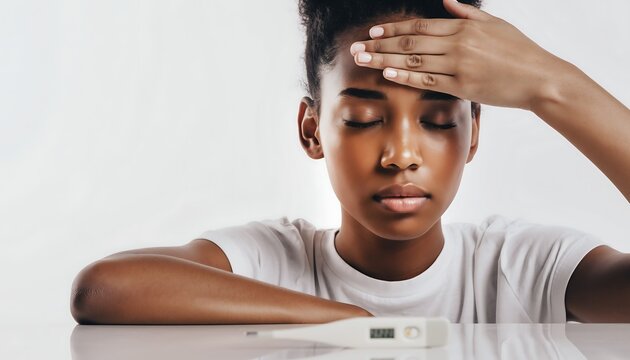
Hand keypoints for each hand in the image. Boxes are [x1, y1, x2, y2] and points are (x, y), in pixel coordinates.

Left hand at [349, 0, 569, 110]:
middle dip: (379, 44)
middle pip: (410, 41)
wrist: (540, 79)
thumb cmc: (519, 51)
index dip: (393, 29)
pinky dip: (405, 76)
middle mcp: (458, 43)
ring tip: (363, 60)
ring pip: (413, 60)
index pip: (419, 26)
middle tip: (356, 47)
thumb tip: (446, 1)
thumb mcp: (495, 24)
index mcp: (463, 27)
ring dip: (384, 60)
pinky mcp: (462, 87)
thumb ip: (467, 13)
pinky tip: (387, 75)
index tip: (373, 32)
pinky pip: (427, 81)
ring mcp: (459, 65)